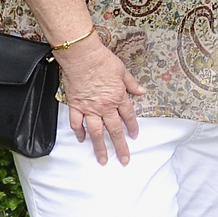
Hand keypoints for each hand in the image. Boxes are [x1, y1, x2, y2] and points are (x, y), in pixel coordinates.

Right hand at [56, 35, 143, 165]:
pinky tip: (82, 140)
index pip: (128, 117)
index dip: (132, 127)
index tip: (134, 137)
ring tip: (102, 159)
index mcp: (118, 97)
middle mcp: (105, 106)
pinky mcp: (75, 105)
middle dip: (120, 146)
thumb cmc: (103, 61)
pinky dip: (79, 132)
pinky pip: (76, 123)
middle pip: (114, 130)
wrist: (82, 56)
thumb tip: (141, 91)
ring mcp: (89, 108)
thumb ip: (131, 84)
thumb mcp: (123, 71)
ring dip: (99, 147)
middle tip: (124, 160)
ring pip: (96, 132)